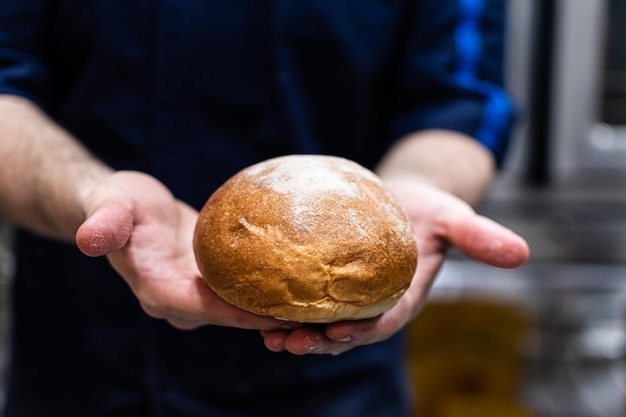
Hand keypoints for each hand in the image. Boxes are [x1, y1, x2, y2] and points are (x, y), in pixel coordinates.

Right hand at [75, 171, 298, 330]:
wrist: (125, 207)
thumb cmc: (117, 203)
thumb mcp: (109, 204)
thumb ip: (104, 222)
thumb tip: (89, 239)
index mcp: (158, 290)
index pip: (205, 309)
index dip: (242, 314)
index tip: (281, 314)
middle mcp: (180, 301)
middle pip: (231, 317)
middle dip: (269, 320)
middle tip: (314, 317)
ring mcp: (196, 295)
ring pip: (242, 308)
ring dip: (277, 311)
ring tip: (320, 305)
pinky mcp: (211, 282)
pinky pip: (245, 290)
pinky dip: (272, 290)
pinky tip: (305, 281)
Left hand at [260, 178, 528, 354]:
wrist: (401, 200)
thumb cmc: (428, 211)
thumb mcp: (454, 218)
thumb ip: (480, 237)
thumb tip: (522, 253)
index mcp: (402, 297)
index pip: (383, 322)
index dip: (362, 331)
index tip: (338, 334)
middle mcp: (372, 304)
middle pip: (344, 331)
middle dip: (316, 341)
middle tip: (284, 341)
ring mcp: (347, 296)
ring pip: (319, 321)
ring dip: (292, 329)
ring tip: (264, 331)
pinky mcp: (327, 282)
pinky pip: (303, 298)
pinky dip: (282, 303)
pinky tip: (255, 302)